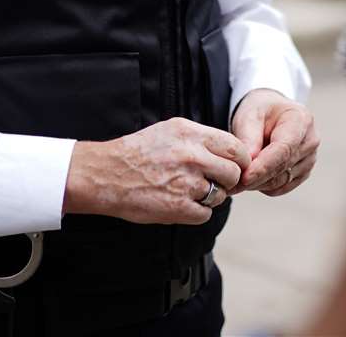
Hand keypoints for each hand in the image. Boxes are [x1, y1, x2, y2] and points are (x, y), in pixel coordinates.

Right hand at [64, 118, 249, 225]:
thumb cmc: (138, 152)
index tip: (234, 167)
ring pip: (221, 195)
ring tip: (191, 192)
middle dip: (228, 181)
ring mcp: (186, 182)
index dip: (239, 160)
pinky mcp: (178, 207)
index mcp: (191, 133)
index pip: (236, 147)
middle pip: (234, 172)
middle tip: (215, 183)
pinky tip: (181, 204)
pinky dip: (197, 212)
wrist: (106, 174)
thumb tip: (229, 151)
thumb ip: (200, 139)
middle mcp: (192, 156)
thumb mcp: (170, 130)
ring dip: (211, 197)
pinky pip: (205, 214)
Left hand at [231, 88, 318, 194]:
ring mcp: (310, 158)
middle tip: (231, 182)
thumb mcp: (250, 116)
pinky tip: (252, 176)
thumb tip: (248, 166)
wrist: (271, 114)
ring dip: (258, 183)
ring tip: (239, 175)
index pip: (284, 149)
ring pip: (281, 181)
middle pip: (283, 167)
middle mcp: (310, 140)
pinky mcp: (304, 172)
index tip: (244, 178)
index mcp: (301, 119)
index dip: (264, 166)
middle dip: (256, 177)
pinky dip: (265, 186)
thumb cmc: (260, 112)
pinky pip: (282, 187)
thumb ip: (249, 139)